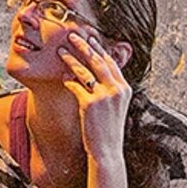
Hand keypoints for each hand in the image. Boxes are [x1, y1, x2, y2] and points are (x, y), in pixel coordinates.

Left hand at [57, 27, 133, 152]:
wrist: (107, 151)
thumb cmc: (108, 131)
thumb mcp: (115, 108)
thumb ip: (108, 91)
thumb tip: (92, 76)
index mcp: (125, 89)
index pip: (112, 63)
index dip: (100, 49)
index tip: (91, 39)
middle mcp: (117, 90)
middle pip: (99, 61)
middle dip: (85, 46)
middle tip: (73, 35)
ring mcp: (104, 96)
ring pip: (85, 71)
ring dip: (71, 59)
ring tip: (61, 51)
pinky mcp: (90, 104)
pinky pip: (76, 86)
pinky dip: (68, 80)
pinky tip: (62, 77)